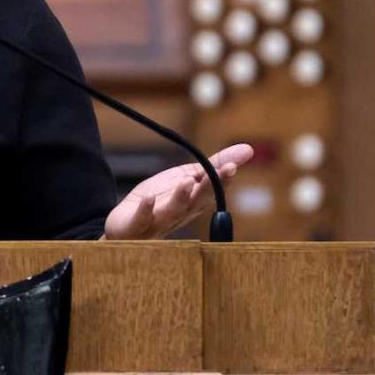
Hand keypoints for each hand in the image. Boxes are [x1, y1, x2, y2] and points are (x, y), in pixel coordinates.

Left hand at [102, 144, 253, 239]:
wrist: (126, 223)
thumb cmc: (161, 200)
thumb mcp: (187, 176)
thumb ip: (214, 164)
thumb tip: (248, 149)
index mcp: (194, 202)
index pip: (211, 191)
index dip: (222, 180)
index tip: (232, 167)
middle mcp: (180, 214)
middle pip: (197, 201)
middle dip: (209, 187)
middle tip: (223, 170)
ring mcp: (158, 221)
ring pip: (172, 212)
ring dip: (181, 197)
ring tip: (187, 181)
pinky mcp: (136, 225)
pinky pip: (142, 219)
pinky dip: (146, 209)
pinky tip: (150, 198)